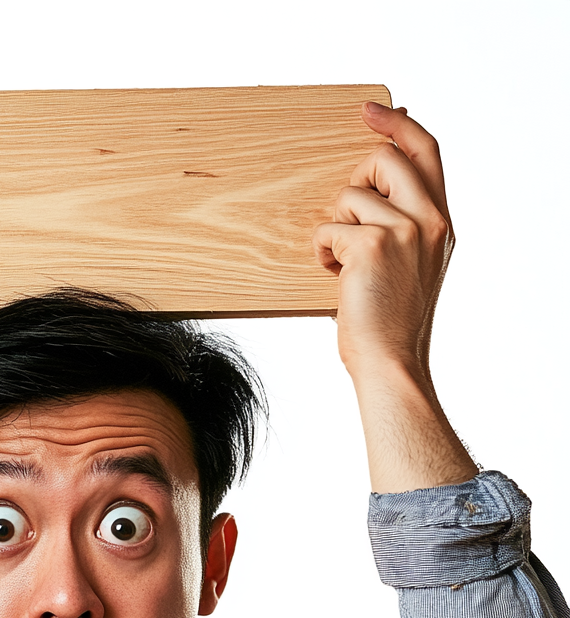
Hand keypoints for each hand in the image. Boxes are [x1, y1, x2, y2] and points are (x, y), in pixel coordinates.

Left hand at [313, 103, 452, 376]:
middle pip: (387, 157)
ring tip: (339, 262)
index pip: (427, 150)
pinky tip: (331, 275)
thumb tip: (368, 190)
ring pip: (350, 194)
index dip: (398, 123)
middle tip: (344, 213)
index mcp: (442, 222)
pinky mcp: (373, 245)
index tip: (372, 110)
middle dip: (355, 178)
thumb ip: (401, 225)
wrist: (390, 361)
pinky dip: (321, 250)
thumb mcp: (409, 266)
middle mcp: (431, 220)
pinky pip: (329, 227)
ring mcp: (405, 230)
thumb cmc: (389, 321)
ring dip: (334, 225)